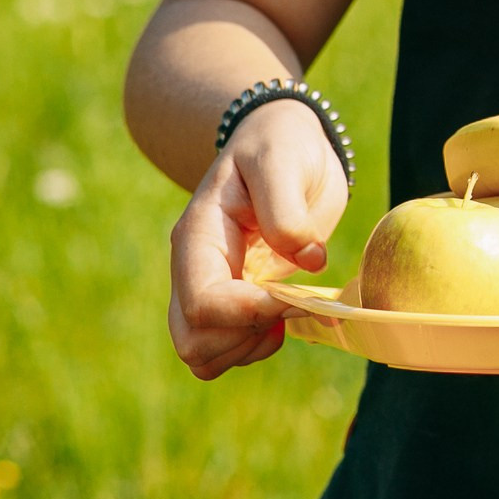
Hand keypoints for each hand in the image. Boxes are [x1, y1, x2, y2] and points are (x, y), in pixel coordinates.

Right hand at [167, 97, 349, 379]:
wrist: (280, 144)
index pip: (202, 303)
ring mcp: (207, 289)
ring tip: (288, 309)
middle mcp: (193, 270)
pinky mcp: (229, 302)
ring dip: (250, 346)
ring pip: (203, 355)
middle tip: (290, 304)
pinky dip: (256, 347)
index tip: (294, 297)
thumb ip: (286, 207)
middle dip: (246, 336)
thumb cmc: (279, 145)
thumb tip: (305, 258)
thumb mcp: (283, 159)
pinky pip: (225, 351)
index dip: (248, 312)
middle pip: (193, 341)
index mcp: (198, 237)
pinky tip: (285, 315)